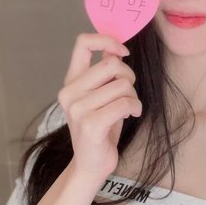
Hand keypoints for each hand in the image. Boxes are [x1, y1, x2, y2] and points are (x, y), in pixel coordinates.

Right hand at [57, 33, 141, 181]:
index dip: (107, 40)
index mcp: (71, 81)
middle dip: (128, 76)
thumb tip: (115, 48)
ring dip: (133, 96)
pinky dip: (135, 107)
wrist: (91, 164)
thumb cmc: (100, 127)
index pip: (83, 43)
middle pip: (112, 64)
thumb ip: (103, 72)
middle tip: (128, 92)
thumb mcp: (99, 95)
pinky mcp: (90, 124)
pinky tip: (131, 115)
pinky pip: (125, 103)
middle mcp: (70, 92)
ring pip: (122, 85)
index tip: (122, 52)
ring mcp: (78, 109)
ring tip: (128, 108)